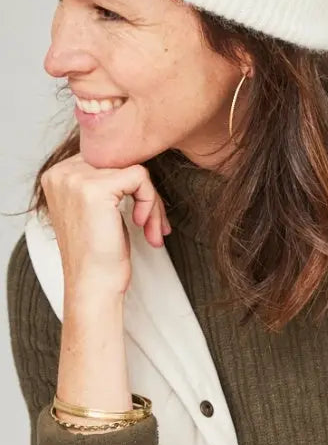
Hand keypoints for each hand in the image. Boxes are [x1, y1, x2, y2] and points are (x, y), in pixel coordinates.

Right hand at [40, 151, 171, 295]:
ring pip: (134, 169)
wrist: (93, 284)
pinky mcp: (96, 189)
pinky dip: (150, 201)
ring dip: (151, 202)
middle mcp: (61, 173)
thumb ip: (105, 184)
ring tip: (151, 230)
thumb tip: (134, 167)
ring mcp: (76, 179)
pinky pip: (140, 177)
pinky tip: (142, 225)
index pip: (106, 160)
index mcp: (58, 176)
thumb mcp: (97, 211)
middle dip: (144, 195)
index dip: (130, 187)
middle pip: (121, 162)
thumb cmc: (98, 256)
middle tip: (152, 226)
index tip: (141, 216)